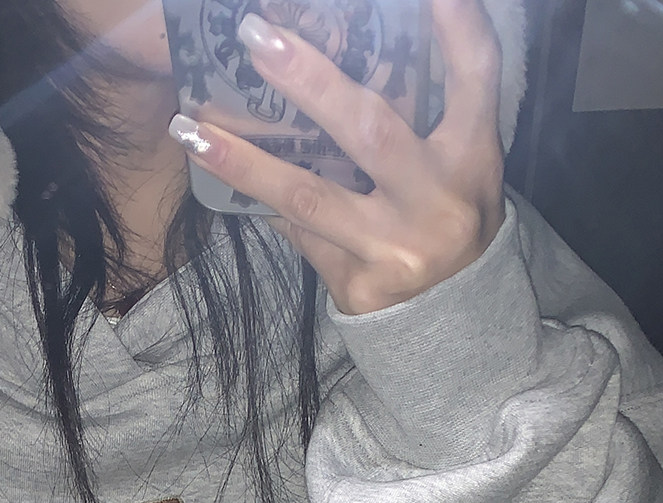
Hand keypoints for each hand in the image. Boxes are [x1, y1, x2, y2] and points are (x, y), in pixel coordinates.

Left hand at [169, 0, 506, 316]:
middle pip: (368, 131)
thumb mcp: (458, 158)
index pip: (473, 75)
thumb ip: (420, 108)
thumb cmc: (447, 211)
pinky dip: (262, 200)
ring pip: (308, 198)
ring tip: (190, 130)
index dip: (455, 26)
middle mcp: (437, 200)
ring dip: (243, 162)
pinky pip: (299, 233)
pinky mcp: (360, 286)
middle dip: (309, 81)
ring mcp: (395, 249)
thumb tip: (337, 47)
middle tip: (257, 37)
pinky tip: (217, 170)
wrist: (456, 314)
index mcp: (471, 153)